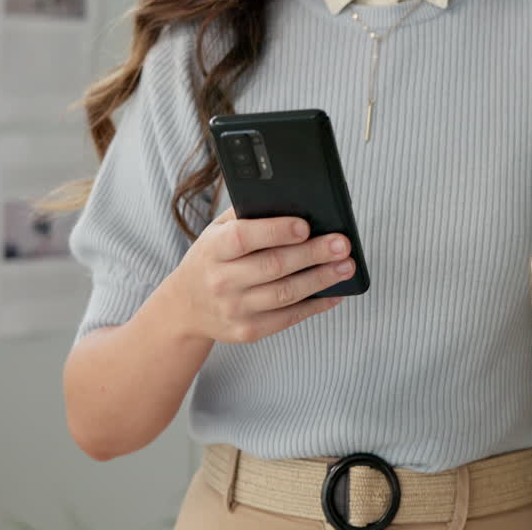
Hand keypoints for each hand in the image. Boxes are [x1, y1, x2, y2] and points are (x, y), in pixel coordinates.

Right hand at [166, 207, 353, 343]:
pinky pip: (288, 318)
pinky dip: (316, 305)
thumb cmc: (212, 259)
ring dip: (321, 280)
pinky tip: (335, 292)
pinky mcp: (248, 331)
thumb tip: (292, 201)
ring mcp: (234, 309)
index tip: (305, 226)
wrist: (185, 307)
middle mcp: (221, 281)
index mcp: (213, 250)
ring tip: (346, 266)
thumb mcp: (216, 232)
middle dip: (313, 254)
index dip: (276, 231)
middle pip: (273, 266)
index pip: (244, 238)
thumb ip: (247, 215)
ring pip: (285, 294)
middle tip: (342, 244)